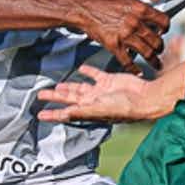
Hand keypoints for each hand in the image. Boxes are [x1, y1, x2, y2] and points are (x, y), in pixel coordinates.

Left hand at [37, 67, 155, 122]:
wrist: (145, 98)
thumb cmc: (126, 108)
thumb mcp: (101, 109)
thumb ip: (83, 111)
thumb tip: (66, 113)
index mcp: (89, 110)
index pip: (67, 112)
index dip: (53, 114)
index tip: (40, 115)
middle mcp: (92, 101)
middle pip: (69, 99)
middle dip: (55, 97)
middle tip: (41, 95)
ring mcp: (100, 91)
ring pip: (80, 87)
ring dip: (69, 87)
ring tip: (58, 86)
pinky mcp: (109, 80)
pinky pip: (95, 75)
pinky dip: (88, 72)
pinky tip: (81, 69)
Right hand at [64, 0, 167, 73]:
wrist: (82, 7)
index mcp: (141, 8)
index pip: (163, 21)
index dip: (165, 28)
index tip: (163, 31)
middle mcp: (135, 23)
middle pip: (157, 40)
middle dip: (160, 47)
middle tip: (159, 49)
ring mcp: (125, 35)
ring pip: (147, 52)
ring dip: (153, 60)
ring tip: (156, 63)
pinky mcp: (114, 45)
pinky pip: (128, 61)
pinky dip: (135, 69)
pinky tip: (138, 71)